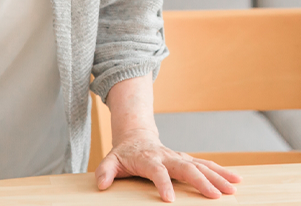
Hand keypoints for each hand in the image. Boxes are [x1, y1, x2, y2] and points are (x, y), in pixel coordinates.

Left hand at [94, 128, 242, 201]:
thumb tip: (101, 184)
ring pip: (200, 165)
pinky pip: (205, 165)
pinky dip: (221, 171)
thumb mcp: (112, 160)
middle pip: (185, 167)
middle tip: (215, 196)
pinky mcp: (187, 160)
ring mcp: (179, 157)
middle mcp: (166, 156)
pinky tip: (236, 179)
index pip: (156, 171)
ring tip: (233, 189)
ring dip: (217, 176)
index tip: (168, 200)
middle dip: (200, 181)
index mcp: (148, 158)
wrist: (137, 137)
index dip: (162, 184)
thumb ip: (106, 171)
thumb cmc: (125, 153)